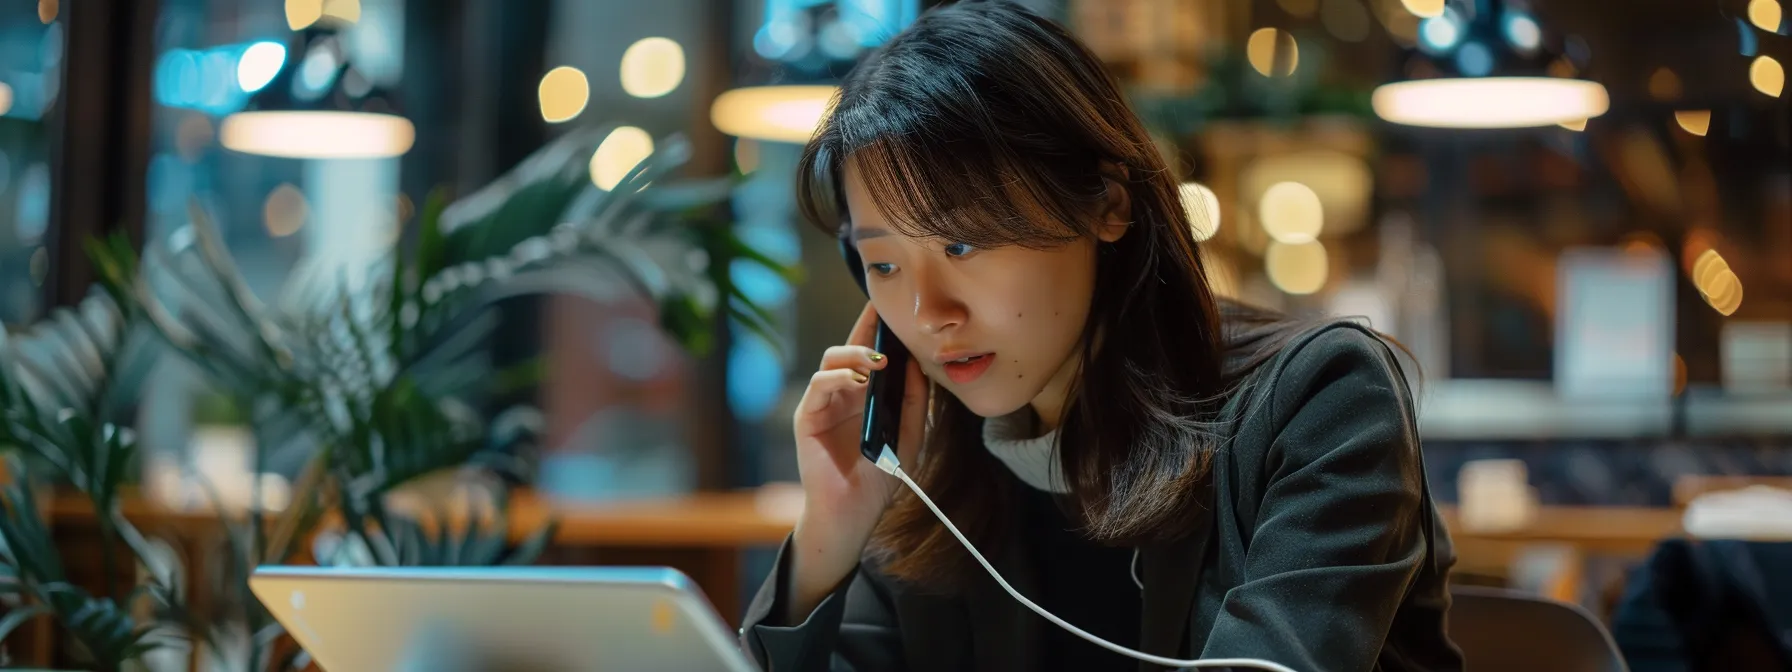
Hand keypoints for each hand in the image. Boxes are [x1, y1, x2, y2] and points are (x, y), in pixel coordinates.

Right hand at [783, 302, 927, 622]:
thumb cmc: (877, 478)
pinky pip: (818, 385)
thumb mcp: (908, 436)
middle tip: (886, 321)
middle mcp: (841, 394)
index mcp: (864, 396)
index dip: (877, 328)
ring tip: (878, 360)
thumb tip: (918, 365)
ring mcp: (822, 404)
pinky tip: (858, 381)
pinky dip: (837, 378)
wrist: (853, 514)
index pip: (869, 354)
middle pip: (849, 349)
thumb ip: (914, 402)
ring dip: (855, 354)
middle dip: (867, 331)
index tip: (891, 306)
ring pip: (831, 361)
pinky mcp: (807, 417)